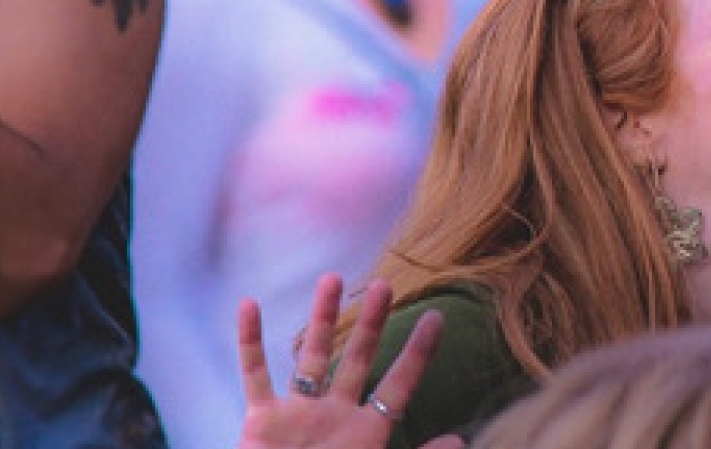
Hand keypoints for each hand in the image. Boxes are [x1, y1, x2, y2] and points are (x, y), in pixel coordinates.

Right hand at [237, 274, 460, 448]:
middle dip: (371, 323)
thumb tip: (461, 438)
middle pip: (357, 359)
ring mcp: (298, 415)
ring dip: (321, 319)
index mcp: (367, 432)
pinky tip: (249, 305)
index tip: (437, 317)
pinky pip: (254, 374)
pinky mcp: (261, 421)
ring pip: (311, 356)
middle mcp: (335, 416)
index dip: (418, 354)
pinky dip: (250, 341)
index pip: (399, 385)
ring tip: (333, 278)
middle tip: (385, 284)